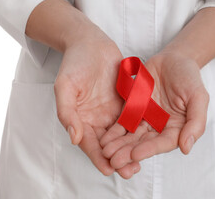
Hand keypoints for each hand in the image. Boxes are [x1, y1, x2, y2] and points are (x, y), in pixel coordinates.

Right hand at [54, 25, 139, 177]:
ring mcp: (111, 111)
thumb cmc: (74, 63)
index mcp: (80, 118)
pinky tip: (149, 138)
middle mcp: (96, 119)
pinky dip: (138, 130)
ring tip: (140, 162)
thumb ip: (67, 112)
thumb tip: (74, 137)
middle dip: (117, 159)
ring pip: (122, 135)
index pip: (89, 144)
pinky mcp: (125, 102)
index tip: (109, 170)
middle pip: (107, 144)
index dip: (98, 157)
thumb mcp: (65, 86)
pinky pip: (132, 118)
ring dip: (130, 149)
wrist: (90, 43)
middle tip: (130, 171)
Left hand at [100, 51, 208, 175]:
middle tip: (114, 161)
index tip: (135, 155)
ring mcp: (145, 119)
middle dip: (128, 152)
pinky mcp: (133, 109)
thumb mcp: (199, 97)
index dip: (149, 149)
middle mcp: (160, 127)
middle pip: (143, 143)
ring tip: (105, 152)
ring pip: (130, 136)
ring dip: (118, 145)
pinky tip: (104, 139)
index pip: (163, 143)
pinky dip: (113, 131)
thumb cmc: (189, 77)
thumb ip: (196, 121)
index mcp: (177, 128)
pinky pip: (122, 122)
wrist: (174, 58)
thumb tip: (186, 147)